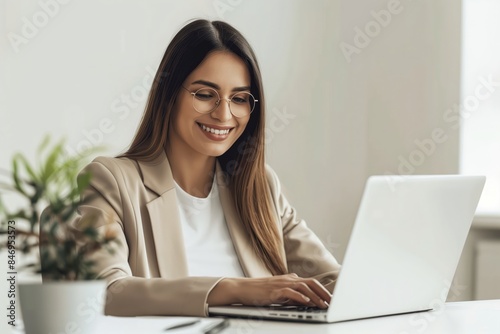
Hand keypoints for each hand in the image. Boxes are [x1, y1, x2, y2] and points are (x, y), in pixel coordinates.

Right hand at [208, 273, 330, 308]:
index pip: (310, 282)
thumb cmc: (259, 292)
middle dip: (323, 292)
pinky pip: (289, 292)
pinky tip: (306, 301)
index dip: (322, 289)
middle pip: (310, 282)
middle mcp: (287, 279)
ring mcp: (280, 283)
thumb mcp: (279, 293)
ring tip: (323, 304)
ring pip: (303, 286)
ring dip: (314, 296)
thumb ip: (292, 295)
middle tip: (332, 301)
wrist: (241, 288)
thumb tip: (307, 301)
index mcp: (289, 279)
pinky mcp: (274, 290)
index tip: (332, 298)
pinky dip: (299, 296)